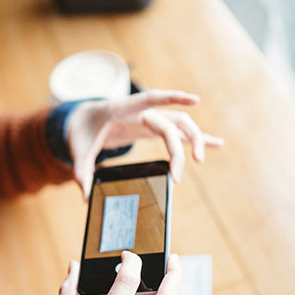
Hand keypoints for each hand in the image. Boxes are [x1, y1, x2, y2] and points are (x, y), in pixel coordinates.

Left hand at [67, 89, 223, 198]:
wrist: (85, 119)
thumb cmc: (82, 130)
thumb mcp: (77, 148)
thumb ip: (81, 170)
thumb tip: (85, 196)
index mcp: (123, 108)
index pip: (151, 99)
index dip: (172, 98)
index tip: (195, 99)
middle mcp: (141, 111)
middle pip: (170, 123)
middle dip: (178, 148)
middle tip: (177, 175)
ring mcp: (150, 118)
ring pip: (180, 124)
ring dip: (194, 140)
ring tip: (200, 160)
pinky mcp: (154, 128)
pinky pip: (179, 132)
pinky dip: (197, 137)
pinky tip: (217, 143)